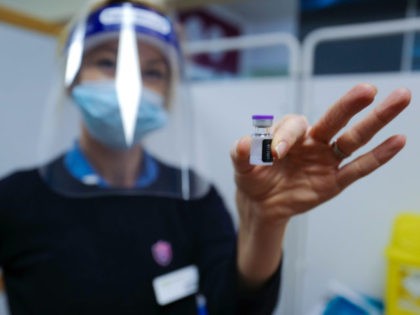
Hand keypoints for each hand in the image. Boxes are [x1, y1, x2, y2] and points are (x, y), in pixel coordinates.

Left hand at [232, 83, 409, 285]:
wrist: (261, 204)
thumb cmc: (254, 178)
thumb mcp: (242, 166)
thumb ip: (241, 153)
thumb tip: (243, 143)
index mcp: (290, 134)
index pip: (295, 125)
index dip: (286, 136)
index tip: (276, 153)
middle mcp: (312, 142)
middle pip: (335, 119)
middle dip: (349, 104)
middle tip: (367, 89)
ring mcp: (326, 160)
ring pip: (354, 139)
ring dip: (376, 120)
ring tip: (401, 98)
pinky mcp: (334, 181)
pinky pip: (358, 168)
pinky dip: (378, 156)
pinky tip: (398, 141)